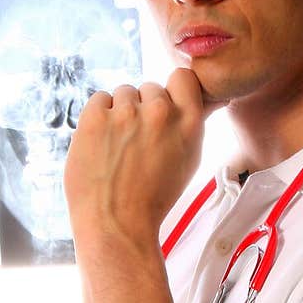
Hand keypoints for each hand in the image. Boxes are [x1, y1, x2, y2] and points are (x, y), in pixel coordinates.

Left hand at [64, 68, 205, 246]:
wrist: (117, 225)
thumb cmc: (152, 199)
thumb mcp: (189, 161)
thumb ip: (192, 125)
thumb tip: (207, 98)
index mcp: (189, 124)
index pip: (182, 77)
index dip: (170, 91)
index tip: (161, 111)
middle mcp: (160, 113)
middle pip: (149, 88)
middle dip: (142, 110)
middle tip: (136, 144)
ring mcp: (126, 114)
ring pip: (123, 93)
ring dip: (119, 113)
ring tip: (118, 148)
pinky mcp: (95, 118)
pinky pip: (98, 99)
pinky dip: (97, 117)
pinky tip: (101, 144)